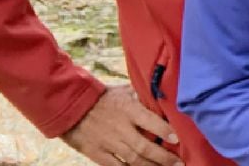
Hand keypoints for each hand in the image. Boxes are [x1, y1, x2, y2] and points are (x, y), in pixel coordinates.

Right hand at [61, 85, 181, 165]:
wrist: (69, 106)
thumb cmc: (100, 97)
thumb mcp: (122, 91)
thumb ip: (140, 96)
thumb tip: (159, 97)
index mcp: (128, 110)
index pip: (150, 121)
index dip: (164, 131)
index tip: (177, 139)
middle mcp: (120, 128)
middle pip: (145, 147)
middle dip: (164, 157)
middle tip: (179, 163)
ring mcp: (108, 143)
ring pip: (133, 160)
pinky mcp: (97, 153)